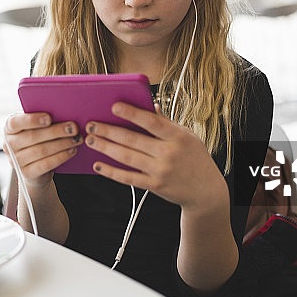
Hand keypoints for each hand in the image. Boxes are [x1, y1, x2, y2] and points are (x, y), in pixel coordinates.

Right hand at [3, 112, 80, 188]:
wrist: (34, 167)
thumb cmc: (37, 140)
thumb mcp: (35, 128)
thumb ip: (42, 120)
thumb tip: (63, 112)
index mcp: (9, 128)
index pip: (15, 122)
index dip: (32, 120)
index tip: (49, 118)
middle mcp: (9, 144)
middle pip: (33, 137)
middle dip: (56, 131)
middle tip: (73, 127)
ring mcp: (16, 161)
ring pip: (41, 150)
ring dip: (62, 144)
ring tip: (76, 139)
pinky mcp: (26, 173)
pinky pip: (46, 164)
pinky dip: (61, 156)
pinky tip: (72, 150)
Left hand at [83, 102, 227, 211]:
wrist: (206, 191)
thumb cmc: (195, 158)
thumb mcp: (187, 136)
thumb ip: (166, 122)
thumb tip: (149, 105)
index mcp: (178, 136)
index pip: (151, 122)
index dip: (132, 113)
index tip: (114, 106)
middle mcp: (168, 153)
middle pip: (133, 140)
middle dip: (108, 131)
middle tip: (91, 124)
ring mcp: (160, 171)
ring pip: (127, 157)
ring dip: (105, 148)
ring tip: (90, 140)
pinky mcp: (154, 186)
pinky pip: (128, 177)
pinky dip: (111, 172)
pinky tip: (98, 165)